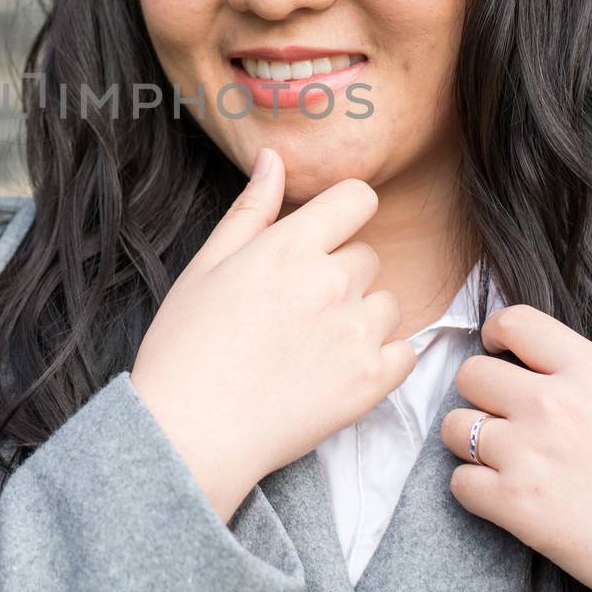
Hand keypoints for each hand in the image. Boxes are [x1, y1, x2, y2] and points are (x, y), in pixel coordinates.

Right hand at [130, 147, 418, 522]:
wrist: (190, 434)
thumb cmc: (185, 348)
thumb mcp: (205, 267)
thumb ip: (250, 210)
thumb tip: (274, 158)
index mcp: (287, 248)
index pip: (357, 198)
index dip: (344, 212)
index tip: (325, 236)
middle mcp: (330, 284)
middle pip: (366, 256)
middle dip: (340, 273)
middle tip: (296, 309)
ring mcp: (355, 335)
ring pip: (387, 302)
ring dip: (361, 316)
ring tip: (314, 344)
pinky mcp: (371, 383)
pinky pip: (405, 352)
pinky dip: (381, 358)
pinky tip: (339, 369)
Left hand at [439, 304, 591, 591]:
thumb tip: (556, 382)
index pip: (516, 321)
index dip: (499, 337)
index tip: (503, 355)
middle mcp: (553, 403)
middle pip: (471, 374)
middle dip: (481, 396)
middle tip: (504, 419)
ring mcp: (530, 453)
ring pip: (455, 427)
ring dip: (472, 444)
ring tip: (504, 463)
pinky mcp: (517, 506)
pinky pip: (459, 484)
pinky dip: (475, 492)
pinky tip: (506, 500)